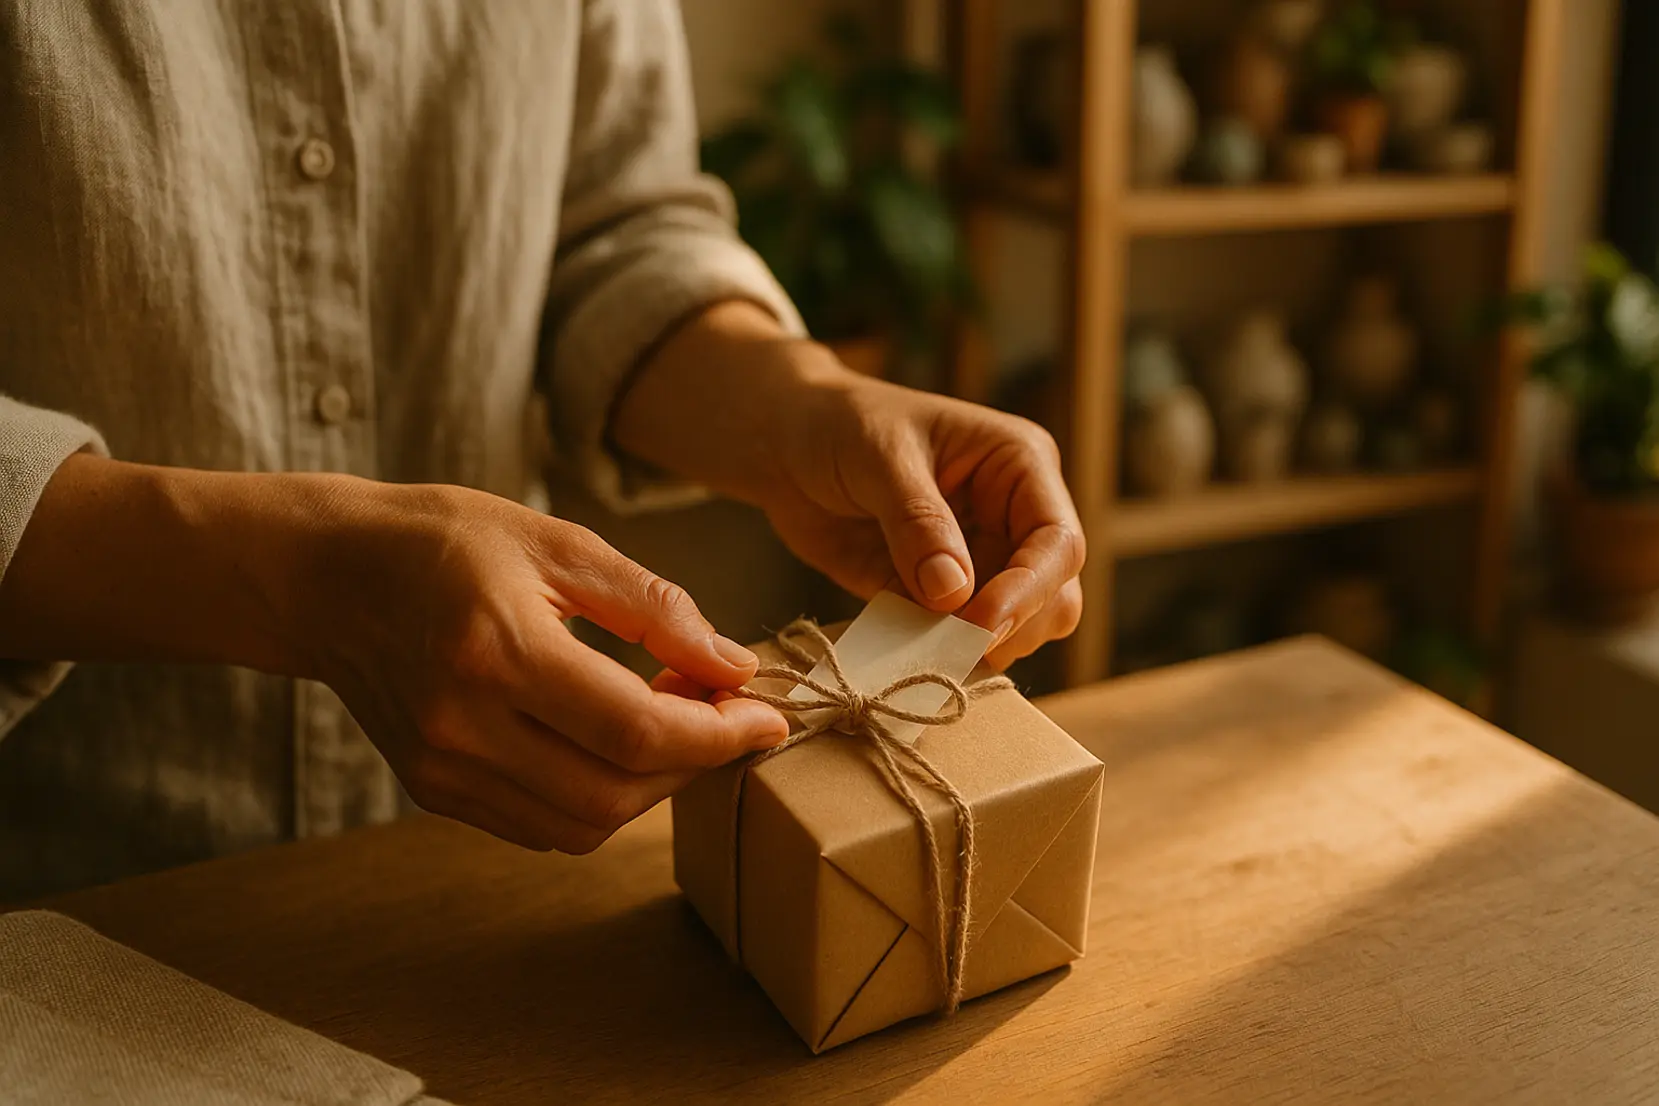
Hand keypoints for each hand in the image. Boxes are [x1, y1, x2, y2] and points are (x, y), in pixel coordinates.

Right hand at [295, 480, 788, 851]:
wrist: (323, 575)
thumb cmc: (442, 541)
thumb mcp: (557, 542)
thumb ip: (653, 605)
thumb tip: (734, 666)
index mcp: (497, 651)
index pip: (636, 731)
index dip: (718, 734)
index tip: (768, 715)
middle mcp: (463, 725)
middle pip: (616, 791)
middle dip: (695, 763)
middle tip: (725, 712)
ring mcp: (441, 768)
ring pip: (584, 823)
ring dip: (652, 787)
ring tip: (674, 723)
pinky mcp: (433, 789)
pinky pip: (542, 824)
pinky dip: (600, 797)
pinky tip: (618, 744)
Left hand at [754, 374, 1084, 668]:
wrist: (784, 444)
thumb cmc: (840, 425)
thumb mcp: (880, 458)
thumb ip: (918, 523)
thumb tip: (954, 594)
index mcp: (1020, 466)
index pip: (1057, 542)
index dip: (1028, 589)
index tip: (980, 624)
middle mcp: (1013, 517)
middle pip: (1053, 596)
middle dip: (1013, 627)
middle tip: (952, 647)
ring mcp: (980, 561)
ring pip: (1015, 629)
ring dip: (976, 648)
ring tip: (923, 648)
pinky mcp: (939, 597)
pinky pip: (955, 640)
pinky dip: (935, 655)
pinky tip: (900, 651)